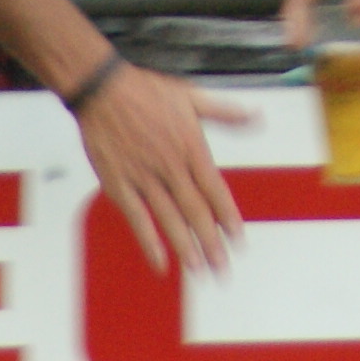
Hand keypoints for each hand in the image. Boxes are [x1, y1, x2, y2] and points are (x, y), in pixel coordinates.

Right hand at [77, 58, 256, 273]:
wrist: (102, 89)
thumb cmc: (146, 91)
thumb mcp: (192, 97)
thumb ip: (226, 113)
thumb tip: (257, 117)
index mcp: (190, 147)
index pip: (215, 190)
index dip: (228, 217)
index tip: (238, 240)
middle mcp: (170, 166)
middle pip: (196, 212)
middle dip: (212, 243)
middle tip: (223, 269)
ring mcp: (144, 177)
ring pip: (169, 219)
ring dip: (186, 248)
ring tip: (200, 271)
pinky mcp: (119, 184)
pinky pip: (137, 218)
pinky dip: (149, 241)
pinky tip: (160, 262)